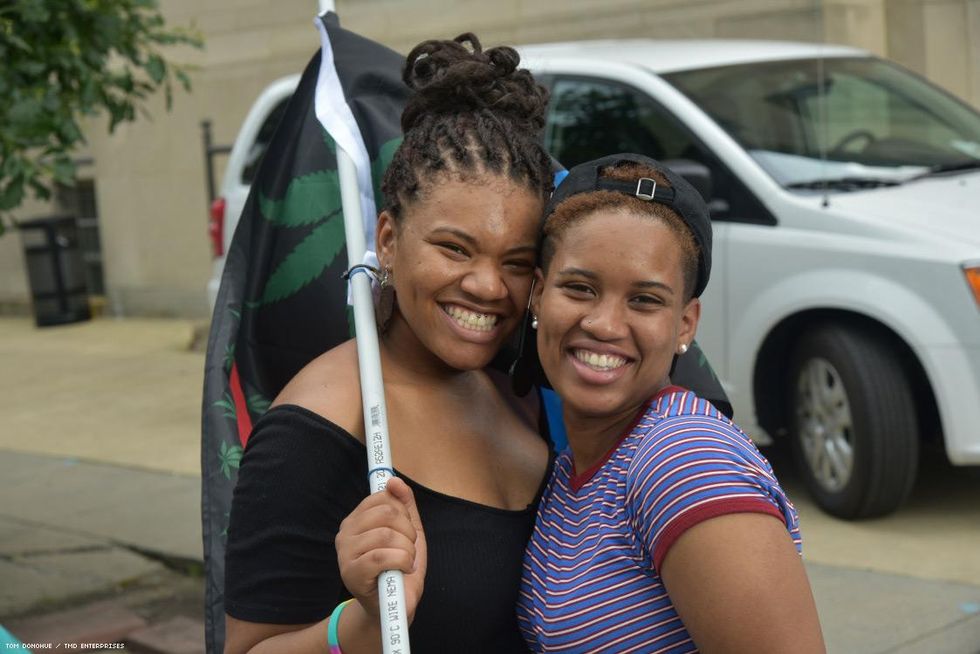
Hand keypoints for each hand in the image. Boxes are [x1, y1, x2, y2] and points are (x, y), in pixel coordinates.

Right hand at [336, 477, 426, 623]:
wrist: (395, 606)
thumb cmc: (400, 567)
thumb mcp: (408, 531)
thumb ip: (404, 504)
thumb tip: (394, 480)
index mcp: (356, 520)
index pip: (381, 497)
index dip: (403, 512)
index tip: (406, 530)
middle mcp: (345, 533)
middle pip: (386, 513)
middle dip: (408, 531)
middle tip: (409, 549)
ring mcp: (345, 553)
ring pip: (386, 534)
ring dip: (407, 550)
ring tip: (406, 562)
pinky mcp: (351, 573)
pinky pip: (382, 556)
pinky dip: (402, 562)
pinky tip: (403, 570)